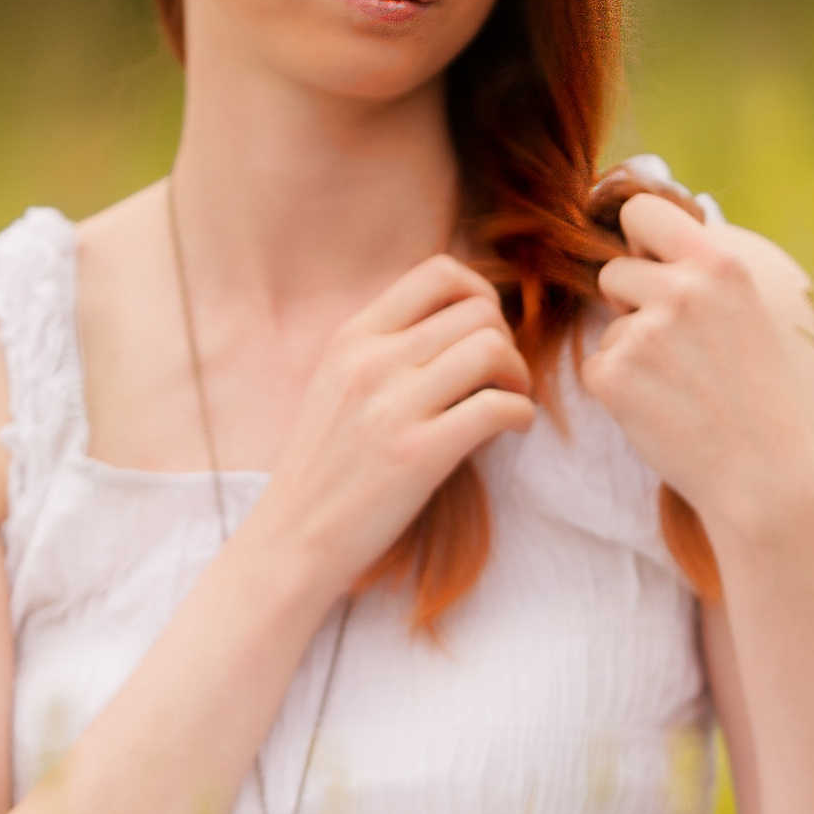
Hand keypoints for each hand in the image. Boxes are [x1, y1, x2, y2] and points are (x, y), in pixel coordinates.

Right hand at [248, 253, 533, 601]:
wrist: (292, 540)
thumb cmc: (323, 469)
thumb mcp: (335, 386)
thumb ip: (383, 348)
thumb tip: (456, 320)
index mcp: (351, 339)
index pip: (437, 272)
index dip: (479, 293)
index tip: (482, 331)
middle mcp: (370, 362)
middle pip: (477, 310)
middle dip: (506, 339)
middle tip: (501, 377)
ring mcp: (392, 407)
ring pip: (492, 348)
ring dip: (518, 374)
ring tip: (509, 400)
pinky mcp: (418, 455)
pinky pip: (498, 407)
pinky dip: (521, 415)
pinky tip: (510, 431)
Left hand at [588, 196, 813, 545]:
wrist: (763, 475)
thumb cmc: (758, 398)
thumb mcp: (747, 314)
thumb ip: (701, 275)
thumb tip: (644, 244)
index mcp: (720, 265)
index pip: (642, 210)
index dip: (635, 238)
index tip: (645, 264)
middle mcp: (682, 289)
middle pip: (614, 271)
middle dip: (629, 305)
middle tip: (673, 350)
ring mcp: (645, 332)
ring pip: (608, 325)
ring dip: (628, 351)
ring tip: (677, 386)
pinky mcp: (614, 374)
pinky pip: (596, 366)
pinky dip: (618, 390)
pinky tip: (659, 410)